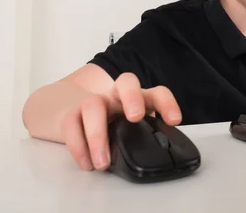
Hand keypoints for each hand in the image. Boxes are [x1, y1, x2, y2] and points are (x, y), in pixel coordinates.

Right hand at [60, 73, 181, 171]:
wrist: (76, 115)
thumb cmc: (114, 124)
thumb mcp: (134, 129)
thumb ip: (145, 137)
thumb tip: (157, 159)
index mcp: (139, 99)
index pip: (157, 93)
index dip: (167, 103)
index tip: (174, 120)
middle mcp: (117, 96)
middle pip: (126, 82)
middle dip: (132, 97)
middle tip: (136, 118)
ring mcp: (94, 102)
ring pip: (93, 105)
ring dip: (98, 135)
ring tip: (103, 163)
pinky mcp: (71, 114)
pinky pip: (71, 124)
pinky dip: (78, 146)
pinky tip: (87, 163)